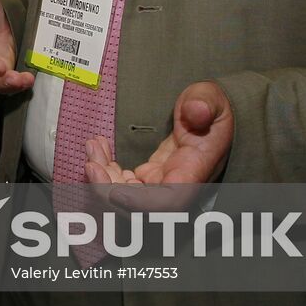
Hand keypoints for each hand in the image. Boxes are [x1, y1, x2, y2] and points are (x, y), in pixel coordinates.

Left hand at [85, 81, 233, 208]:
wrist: (213, 115)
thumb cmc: (213, 108)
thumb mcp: (212, 98)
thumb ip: (204, 103)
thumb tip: (195, 111)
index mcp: (195, 170)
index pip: (168, 202)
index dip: (140, 204)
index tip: (114, 191)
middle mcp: (177, 184)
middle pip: (139, 206)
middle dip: (109, 189)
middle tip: (91, 162)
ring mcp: (161, 183)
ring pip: (126, 195)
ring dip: (103, 177)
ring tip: (93, 146)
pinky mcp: (151, 177)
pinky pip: (123, 183)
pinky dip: (107, 169)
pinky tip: (100, 147)